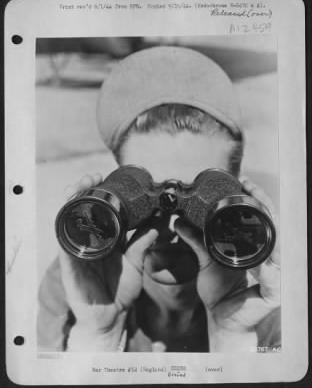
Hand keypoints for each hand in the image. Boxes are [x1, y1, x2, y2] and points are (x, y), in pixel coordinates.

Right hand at [60, 174, 157, 350]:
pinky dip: (66, 227)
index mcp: (105, 238)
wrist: (111, 316)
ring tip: (78, 187)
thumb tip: (160, 223)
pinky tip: (70, 213)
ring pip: (69, 220)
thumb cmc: (122, 289)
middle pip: (80, 209)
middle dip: (83, 190)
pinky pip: (65, 243)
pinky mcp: (70, 264)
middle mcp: (90, 240)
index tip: (104, 176)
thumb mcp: (136, 262)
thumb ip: (145, 243)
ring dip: (72, 201)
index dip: (98, 192)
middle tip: (92, 177)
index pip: (98, 210)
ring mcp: (78, 251)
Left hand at [174, 177, 279, 350]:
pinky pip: (272, 277)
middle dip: (264, 203)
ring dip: (268, 226)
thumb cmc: (219, 289)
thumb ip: (194, 240)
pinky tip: (259, 258)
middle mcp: (269, 259)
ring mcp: (275, 275)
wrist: (222, 318)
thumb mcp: (205, 260)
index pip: (263, 219)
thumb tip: (178, 221)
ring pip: (277, 246)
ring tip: (257, 206)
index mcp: (256, 249)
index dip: (257, 199)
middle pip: (273, 226)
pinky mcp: (273, 293)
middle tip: (250, 185)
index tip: (244, 181)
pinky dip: (266, 266)